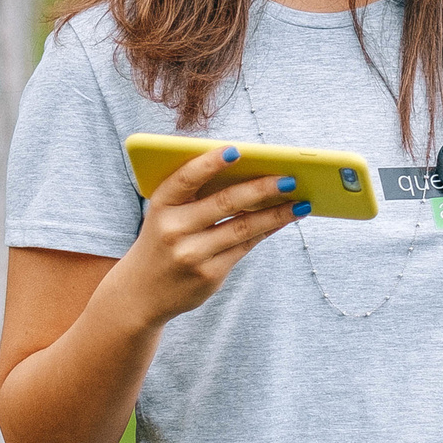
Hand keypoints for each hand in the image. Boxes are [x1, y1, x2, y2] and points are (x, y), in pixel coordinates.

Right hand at [105, 146, 305, 328]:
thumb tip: (252, 174)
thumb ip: (195, 196)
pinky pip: (245, 247)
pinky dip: (267, 231)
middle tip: (290, 177)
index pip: (186, 178)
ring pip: (242, 227)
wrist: (141, 293)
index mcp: (160, 205)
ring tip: (301, 202)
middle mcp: (174, 229)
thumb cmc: (162, 240)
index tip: (237, 149)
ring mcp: (192, 254)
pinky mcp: (209, 274)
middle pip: (225, 202)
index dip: (210, 162)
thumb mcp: (166, 215)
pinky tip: (284, 220)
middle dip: (261, 188)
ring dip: (276, 213)